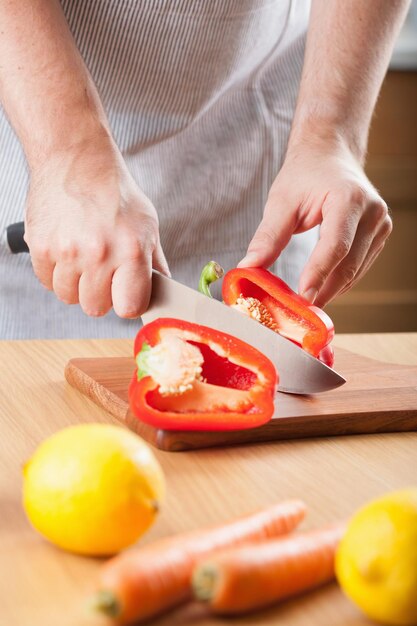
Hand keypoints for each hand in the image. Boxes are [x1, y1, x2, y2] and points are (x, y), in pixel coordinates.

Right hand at [24, 130, 168, 317]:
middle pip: (96, 308)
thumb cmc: (115, 192)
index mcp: (131, 250)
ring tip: (83, 258)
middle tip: (102, 272)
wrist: (77, 159)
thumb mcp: (147, 225)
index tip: (126, 294)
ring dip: (76, 284)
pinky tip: (66, 252)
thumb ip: (155, 264)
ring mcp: (67, 251)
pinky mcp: (41, 246)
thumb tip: (163, 295)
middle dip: (101, 295)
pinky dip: (55, 273)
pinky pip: (47, 282)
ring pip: (69, 297)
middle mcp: (99, 253)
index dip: (128, 303)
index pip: (129, 307)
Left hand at [238, 137, 391, 306]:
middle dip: (323, 291)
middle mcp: (373, 213)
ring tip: (305, 306)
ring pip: (355, 271)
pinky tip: (320, 290)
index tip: (302, 298)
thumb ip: (267, 237)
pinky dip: (339, 282)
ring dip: (331, 291)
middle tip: (299, 313)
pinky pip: (359, 268)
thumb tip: (248, 268)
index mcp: (349, 199)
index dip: (318, 274)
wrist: (330, 155)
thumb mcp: (281, 202)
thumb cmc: (305, 174)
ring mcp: (380, 225)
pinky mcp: (379, 236)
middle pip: (348, 264)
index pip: (335, 246)